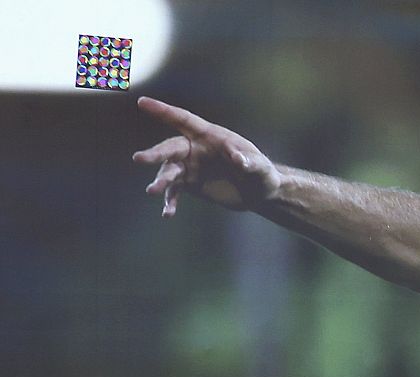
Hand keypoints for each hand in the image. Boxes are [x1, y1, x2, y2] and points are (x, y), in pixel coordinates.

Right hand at [132, 97, 281, 215]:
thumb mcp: (260, 168)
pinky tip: (168, 214)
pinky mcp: (190, 184)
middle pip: (171, 148)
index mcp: (210, 136)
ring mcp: (191, 166)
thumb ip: (250, 162)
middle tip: (140, 159)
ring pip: (169, 170)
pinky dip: (170, 201)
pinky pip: (175, 191)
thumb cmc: (262, 173)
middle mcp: (195, 148)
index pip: (184, 120)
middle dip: (156, 153)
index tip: (142, 102)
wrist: (259, 194)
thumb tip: (238, 160)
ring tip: (152, 191)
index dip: (163, 111)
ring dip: (161, 181)